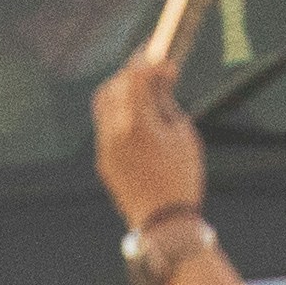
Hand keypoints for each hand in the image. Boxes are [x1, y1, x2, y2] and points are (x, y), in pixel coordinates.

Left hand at [92, 43, 205, 230]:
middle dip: (134, 70)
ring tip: (143, 87)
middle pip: (116, 84)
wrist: (164, 224)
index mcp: (136, 123)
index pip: (135, 76)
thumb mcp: (183, 135)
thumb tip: (159, 82)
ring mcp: (104, 146)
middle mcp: (113, 131)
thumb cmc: (181, 179)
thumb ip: (167, 104)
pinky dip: (117, 111)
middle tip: (154, 65)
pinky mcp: (102, 160)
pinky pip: (104, 124)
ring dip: (121, 88)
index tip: (166, 60)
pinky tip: (136, 113)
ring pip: (104, 102)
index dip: (151, 62)